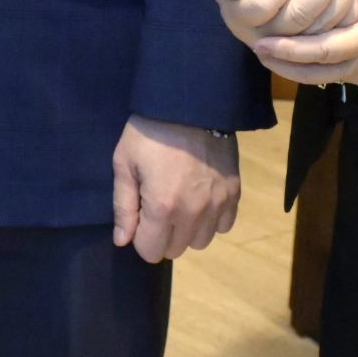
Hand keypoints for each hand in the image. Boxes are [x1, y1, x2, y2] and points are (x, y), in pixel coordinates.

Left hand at [110, 114, 240, 263]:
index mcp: (162, 205)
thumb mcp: (124, 163)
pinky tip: (199, 200)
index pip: (151, 251)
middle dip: (162, 236)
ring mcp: (218, 204)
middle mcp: (194, 212)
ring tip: (179, 204)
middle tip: (156, 207)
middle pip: (176, 250)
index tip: (139, 218)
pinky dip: (211, 220)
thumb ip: (123, 206)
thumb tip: (122, 241)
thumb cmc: (149, 133)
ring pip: (201, 242)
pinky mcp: (235, 193)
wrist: (190, 104)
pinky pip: (224, 226)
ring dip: (187, 231)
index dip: (140, 239)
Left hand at [251, 0, 357, 94]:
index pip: (324, 50)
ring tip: (271, 52)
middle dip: (284, 63)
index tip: (263, 42)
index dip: (291, 48)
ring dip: (298, 68)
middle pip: (316, 72)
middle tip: (256, 49)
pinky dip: (319, 67)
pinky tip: (305, 54)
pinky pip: (340, 76)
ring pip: (326, 78)